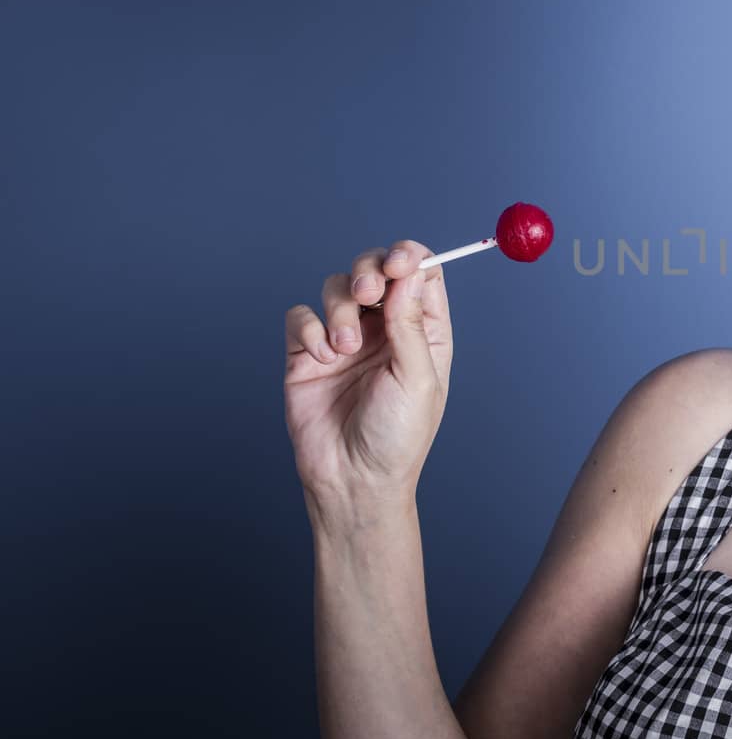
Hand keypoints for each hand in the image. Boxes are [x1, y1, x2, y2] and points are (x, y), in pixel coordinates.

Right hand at [283, 240, 454, 512]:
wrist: (351, 480)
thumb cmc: (397, 438)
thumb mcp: (417, 378)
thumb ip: (411, 323)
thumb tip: (412, 270)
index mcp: (423, 330)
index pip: (420, 273)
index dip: (408, 257)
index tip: (397, 263)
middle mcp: (386, 328)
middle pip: (376, 269)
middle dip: (369, 270)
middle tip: (366, 293)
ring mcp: (346, 338)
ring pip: (337, 287)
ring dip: (340, 311)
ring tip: (344, 350)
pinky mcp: (307, 353)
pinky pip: (301, 315)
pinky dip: (310, 329)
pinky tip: (322, 359)